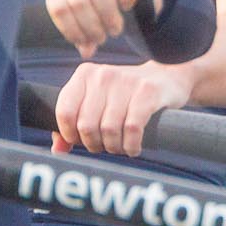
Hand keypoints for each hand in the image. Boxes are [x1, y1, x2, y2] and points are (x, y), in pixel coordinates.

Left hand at [45, 0, 162, 58]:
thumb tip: (86, 52)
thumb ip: (84, 34)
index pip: (56, 6)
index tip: (85, 41)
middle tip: (102, 37)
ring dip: (108, 18)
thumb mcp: (90, 19)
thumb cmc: (107, 5)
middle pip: (76, 0)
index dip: (71, 30)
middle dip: (91, 27)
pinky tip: (127, 7)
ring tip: (115, 29)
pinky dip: (127, 1)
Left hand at [52, 61, 191, 156]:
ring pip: (109, 130)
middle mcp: (103, 75)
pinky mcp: (148, 92)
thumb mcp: (97, 101)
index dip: (70, 134)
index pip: (64, 111)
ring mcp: (126, 82)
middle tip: (104, 146)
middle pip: (87, 125)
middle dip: (94, 144)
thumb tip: (58, 150)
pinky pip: (132, 129)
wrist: (166, 77)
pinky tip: (133, 147)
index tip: (81, 141)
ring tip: (120, 147)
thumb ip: (74, 122)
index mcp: (85, 74)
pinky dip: (131, 145)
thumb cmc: (125, 95)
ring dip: (114, 147)